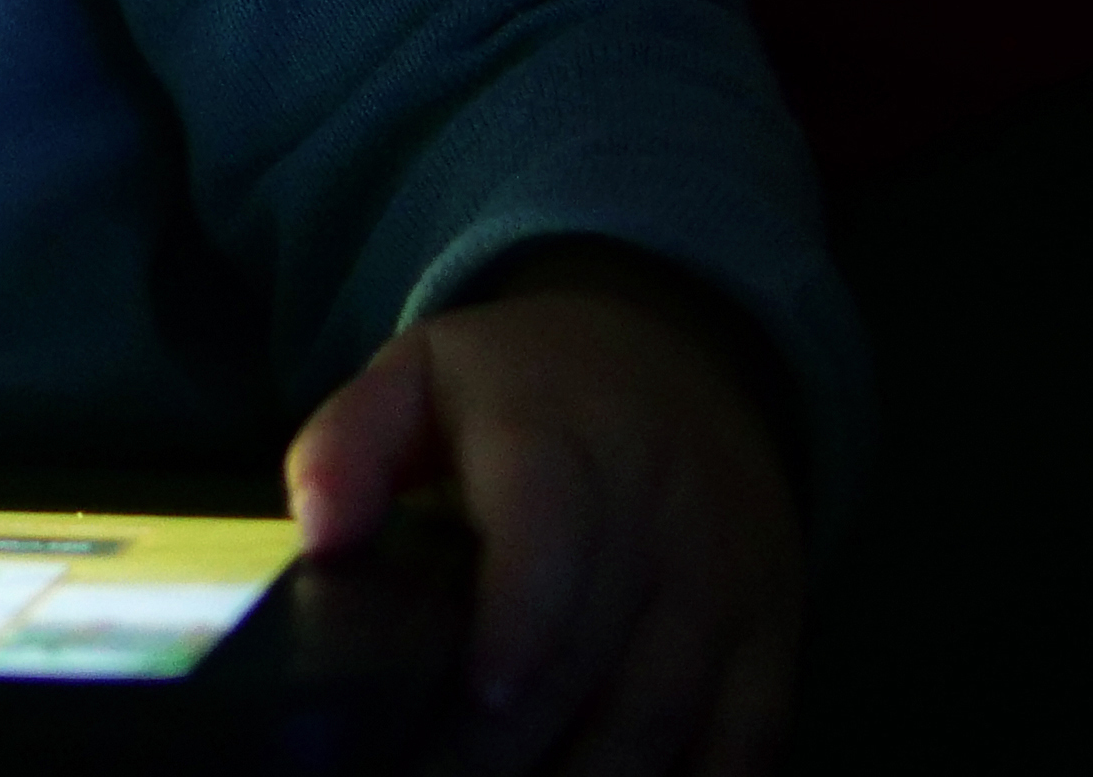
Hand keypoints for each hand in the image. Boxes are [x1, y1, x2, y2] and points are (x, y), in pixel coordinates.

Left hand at [283, 244, 804, 776]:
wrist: (684, 354)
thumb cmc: (522, 387)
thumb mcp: (418, 374)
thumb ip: (348, 446)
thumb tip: (319, 541)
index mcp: (561, 434)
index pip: (552, 527)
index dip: (524, 615)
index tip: (483, 690)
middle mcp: (661, 510)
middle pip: (595, 653)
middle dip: (508, 745)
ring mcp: (727, 580)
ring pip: (666, 712)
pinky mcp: (773, 634)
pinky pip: (749, 740)